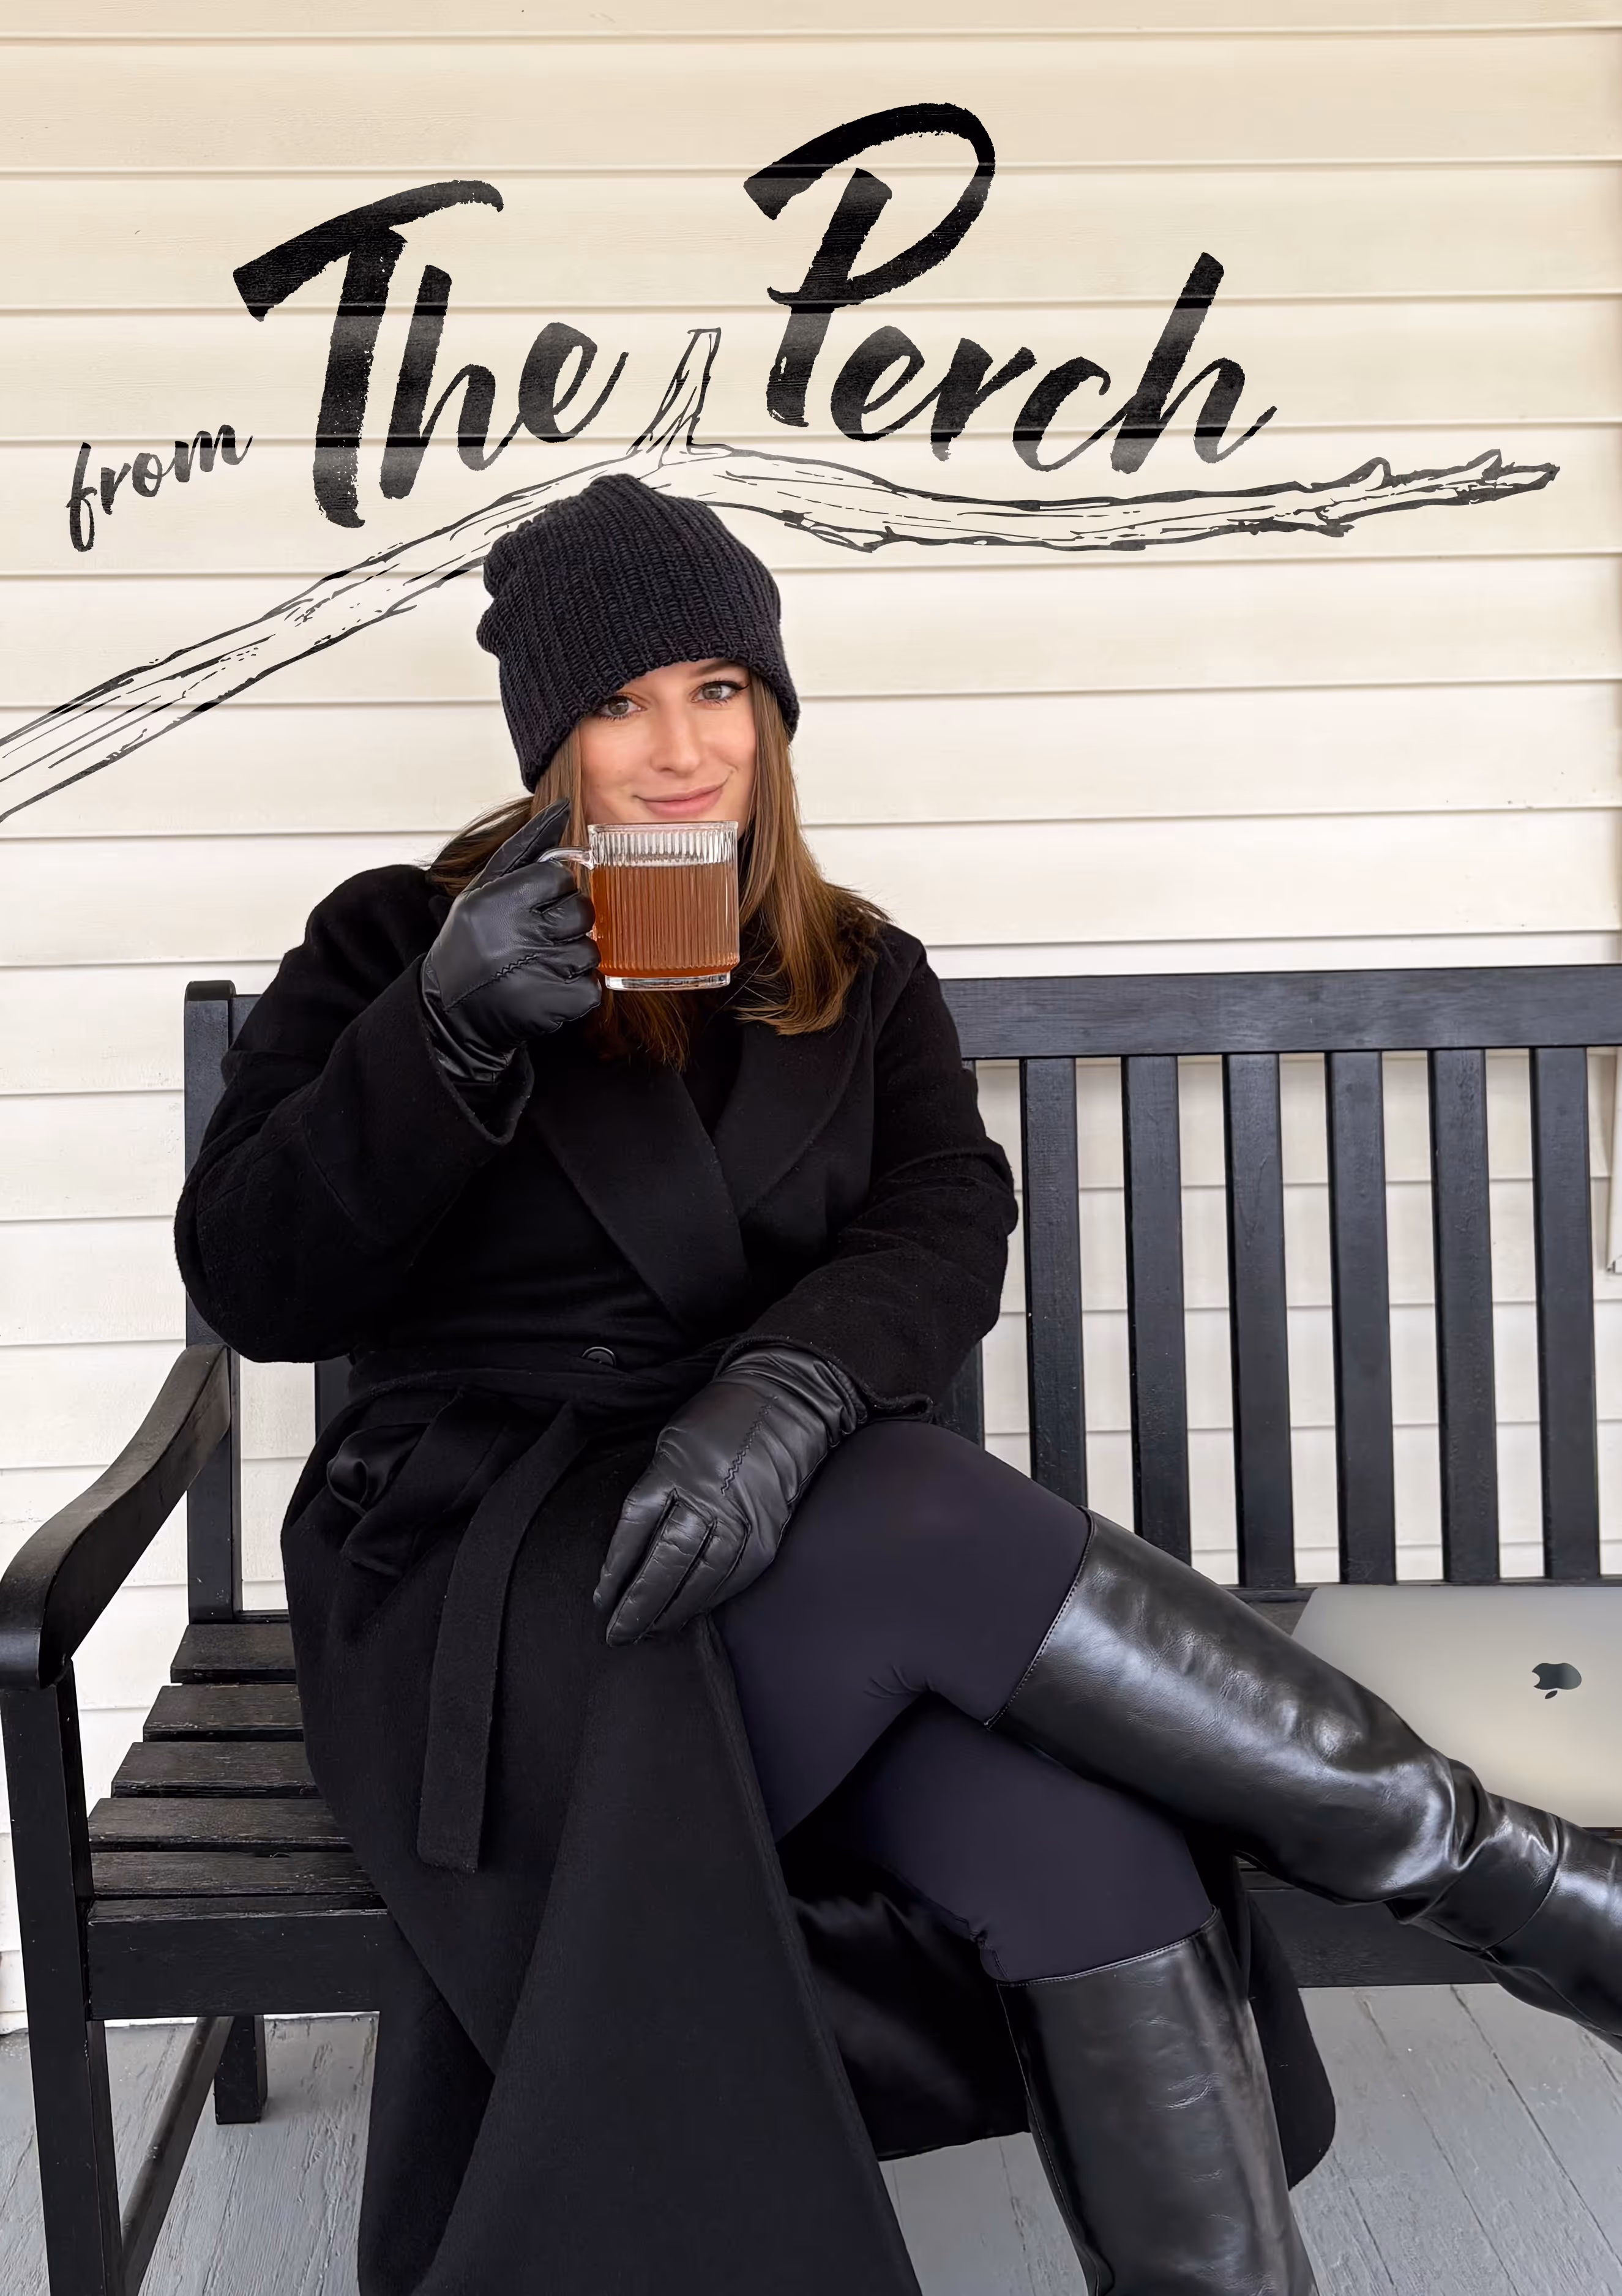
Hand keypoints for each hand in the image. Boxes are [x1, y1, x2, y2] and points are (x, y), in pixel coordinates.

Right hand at [420, 801, 600, 1088]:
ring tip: (539, 967)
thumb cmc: (471, 944)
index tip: (530, 909)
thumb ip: (525, 847)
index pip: (557, 878)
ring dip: (571, 959)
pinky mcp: (554, 1005)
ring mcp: (538, 971)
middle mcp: (515, 933)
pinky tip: (548, 989)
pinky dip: (578, 990)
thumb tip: (564, 808)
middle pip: (580, 912)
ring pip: (589, 950)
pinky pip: (593, 987)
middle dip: (565, 925)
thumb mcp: (483, 889)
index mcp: (496, 900)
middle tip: (536, 939)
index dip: (550, 894)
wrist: (452, 1014)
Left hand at [595, 1347, 864, 1644]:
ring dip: (674, 1611)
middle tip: (619, 1634)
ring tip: (651, 1632)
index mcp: (674, 1468)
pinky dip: (711, 1598)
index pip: (635, 1527)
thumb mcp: (674, 1441)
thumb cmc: (720, 1418)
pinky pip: (735, 1574)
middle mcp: (707, 1494)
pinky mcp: (768, 1530)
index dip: (616, 1568)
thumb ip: (657, 1488)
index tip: (602, 1598)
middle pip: (666, 1560)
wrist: (784, 1400)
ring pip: (702, 1576)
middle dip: (639, 1604)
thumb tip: (636, 1548)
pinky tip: (692, 1613)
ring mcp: (742, 1515)